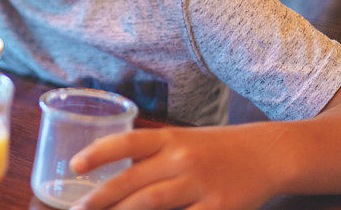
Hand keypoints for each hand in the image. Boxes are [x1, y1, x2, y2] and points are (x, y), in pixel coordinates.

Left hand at [69, 125, 287, 209]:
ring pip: (150, 203)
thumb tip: (108, 166)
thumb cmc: (214, 148)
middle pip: (132, 181)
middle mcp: (181, 159)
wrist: (266, 154)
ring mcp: (200, 185)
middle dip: (99, 198)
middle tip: (76, 209)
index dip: (98, 153)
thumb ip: (148, 152)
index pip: (127, 141)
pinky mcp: (219, 208)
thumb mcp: (180, 139)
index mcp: (169, 138)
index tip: (74, 165)